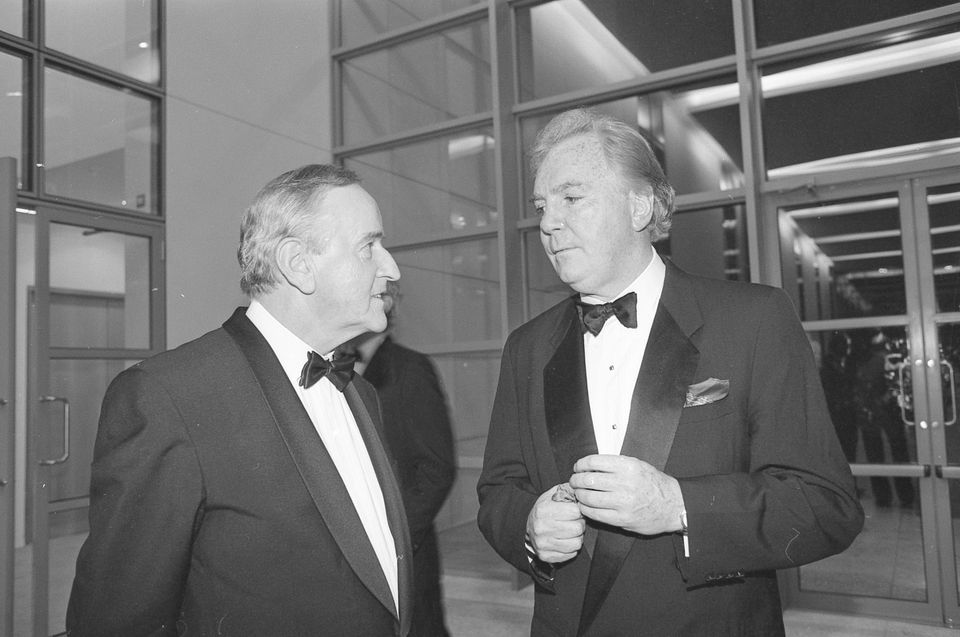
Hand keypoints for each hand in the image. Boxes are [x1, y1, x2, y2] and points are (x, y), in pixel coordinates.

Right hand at [525, 485, 584, 562]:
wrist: (529, 527)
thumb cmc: (545, 510)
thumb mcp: (552, 495)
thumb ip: (567, 490)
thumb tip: (581, 488)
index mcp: (543, 510)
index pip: (575, 511)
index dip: (578, 510)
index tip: (574, 511)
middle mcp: (541, 527)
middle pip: (578, 528)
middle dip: (579, 524)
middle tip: (573, 522)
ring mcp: (542, 544)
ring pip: (577, 543)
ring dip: (576, 537)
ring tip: (569, 532)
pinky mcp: (546, 556)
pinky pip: (571, 554)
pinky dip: (571, 548)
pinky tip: (564, 541)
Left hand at [569, 454, 683, 535]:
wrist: (674, 505)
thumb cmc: (654, 484)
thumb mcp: (638, 465)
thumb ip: (615, 464)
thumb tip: (590, 465)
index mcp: (628, 466)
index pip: (593, 462)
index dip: (581, 464)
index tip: (578, 467)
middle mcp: (625, 483)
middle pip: (588, 480)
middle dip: (576, 480)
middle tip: (575, 481)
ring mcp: (623, 502)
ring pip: (588, 497)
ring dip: (579, 495)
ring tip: (579, 494)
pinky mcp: (622, 519)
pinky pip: (595, 514)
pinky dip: (585, 509)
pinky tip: (585, 506)